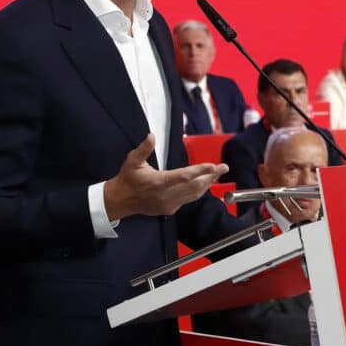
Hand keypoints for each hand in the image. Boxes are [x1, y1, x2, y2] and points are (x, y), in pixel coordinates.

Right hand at [103, 134, 226, 220]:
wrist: (121, 201)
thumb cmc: (128, 179)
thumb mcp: (132, 161)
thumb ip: (143, 149)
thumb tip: (151, 136)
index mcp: (159, 182)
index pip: (185, 176)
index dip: (201, 170)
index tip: (213, 165)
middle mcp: (166, 195)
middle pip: (195, 186)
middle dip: (212, 176)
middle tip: (224, 167)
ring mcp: (169, 204)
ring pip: (194, 194)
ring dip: (208, 183)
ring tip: (218, 173)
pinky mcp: (170, 209)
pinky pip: (189, 199)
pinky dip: (198, 190)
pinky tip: (204, 183)